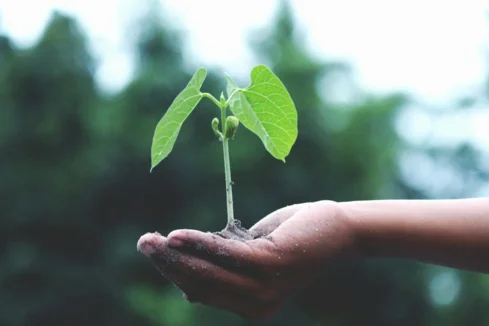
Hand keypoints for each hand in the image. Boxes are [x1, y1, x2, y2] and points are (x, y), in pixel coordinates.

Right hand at [137, 200, 355, 318]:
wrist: (335, 230)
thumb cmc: (291, 239)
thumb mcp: (252, 256)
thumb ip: (224, 269)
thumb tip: (186, 288)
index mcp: (249, 306)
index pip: (201, 291)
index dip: (174, 273)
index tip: (155, 252)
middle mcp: (255, 306)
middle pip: (199, 284)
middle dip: (167, 264)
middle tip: (143, 243)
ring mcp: (264, 288)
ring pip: (208, 272)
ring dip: (175, 255)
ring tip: (150, 240)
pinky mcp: (270, 265)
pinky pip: (225, 254)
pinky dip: (199, 243)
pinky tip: (177, 235)